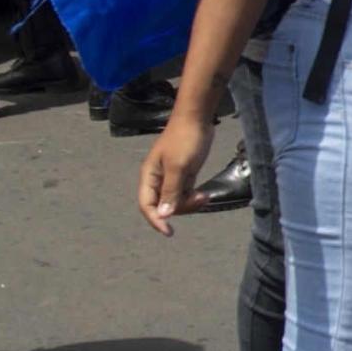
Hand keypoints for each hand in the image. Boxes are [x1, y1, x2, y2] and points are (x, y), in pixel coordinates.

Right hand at [138, 113, 215, 234]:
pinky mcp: (184, 174)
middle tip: (199, 200)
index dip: (156, 220)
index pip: (147, 205)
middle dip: (180, 208)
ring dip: (189, 203)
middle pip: (163, 206)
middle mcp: (157, 179)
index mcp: (149, 176)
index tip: (169, 232)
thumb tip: (164, 215)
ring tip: (205, 196)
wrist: (198, 119)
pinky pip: (185, 193)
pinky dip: (194, 197)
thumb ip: (171, 191)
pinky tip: (205, 195)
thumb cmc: (185, 139)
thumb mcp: (179, 166)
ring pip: (176, 201)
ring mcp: (171, 177)